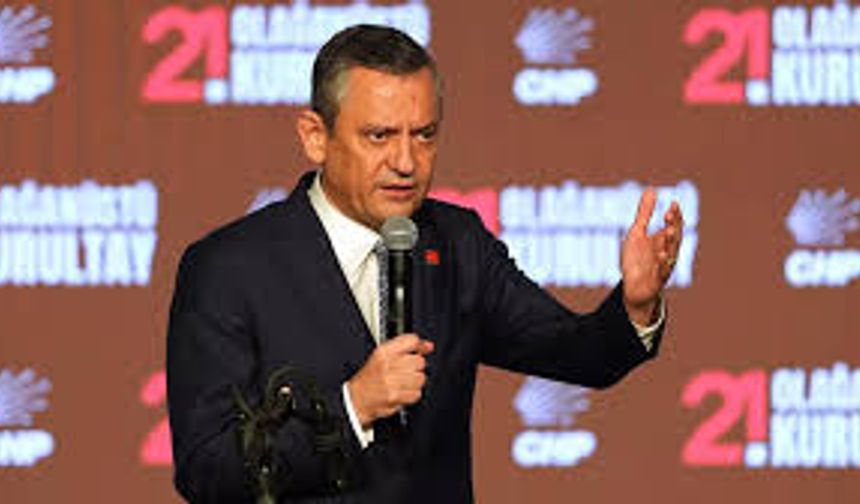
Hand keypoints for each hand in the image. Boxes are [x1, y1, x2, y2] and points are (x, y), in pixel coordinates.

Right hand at [347, 333, 433, 427]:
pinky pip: (417, 393)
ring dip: (415, 382)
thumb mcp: (383, 355)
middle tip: (406, 371)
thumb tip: (428, 346)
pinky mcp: (395, 396)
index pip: (412, 341)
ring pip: (420, 378)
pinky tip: (403, 392)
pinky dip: (412, 395)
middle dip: (416, 368)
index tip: (422, 351)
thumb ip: (406, 347)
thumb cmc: (370, 377)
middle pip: (419, 361)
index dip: (420, 346)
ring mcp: (391, 381)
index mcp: (384, 351)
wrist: (357, 399)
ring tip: (404, 383)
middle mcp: (387, 364)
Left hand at [620, 189, 683, 325]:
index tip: (673, 203)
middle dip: (673, 226)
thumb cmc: (637, 259)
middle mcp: (667, 252)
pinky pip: (662, 272)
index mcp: (663, 240)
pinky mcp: (656, 280)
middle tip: (670, 214)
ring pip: (671, 254)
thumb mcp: (637, 233)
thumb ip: (645, 213)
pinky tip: (662, 256)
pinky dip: (663, 264)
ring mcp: (663, 267)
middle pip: (674, 237)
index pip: (673, 225)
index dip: (674, 215)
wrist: (634, 288)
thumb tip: (652, 189)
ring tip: (669, 231)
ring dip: (670, 243)